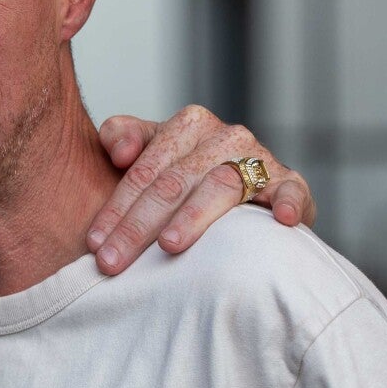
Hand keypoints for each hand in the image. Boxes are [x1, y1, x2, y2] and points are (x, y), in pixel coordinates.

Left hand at [87, 107, 314, 274]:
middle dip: (138, 225)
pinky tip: (282, 220)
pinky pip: (291, 189)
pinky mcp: (289, 183)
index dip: (116, 208)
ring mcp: (259, 159)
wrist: (244, 184)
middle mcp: (224, 136)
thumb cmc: (184, 174)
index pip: (143, 171)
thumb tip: (118, 151)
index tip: (95, 244)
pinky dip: (289, 201)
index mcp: (187, 125)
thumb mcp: (149, 152)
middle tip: (113, 262)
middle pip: (174, 182)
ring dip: (194, 217)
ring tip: (169, 245)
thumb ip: (120, 137)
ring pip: (220, 187)